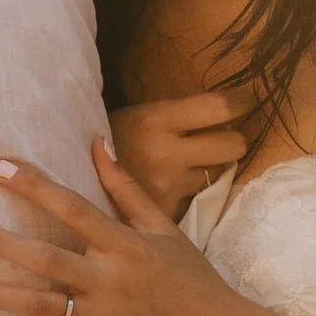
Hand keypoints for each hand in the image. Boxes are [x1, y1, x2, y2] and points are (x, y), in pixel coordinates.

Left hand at [0, 141, 264, 315]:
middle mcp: (111, 282)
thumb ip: (125, 187)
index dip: (34, 185)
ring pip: (39, 307)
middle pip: (47, 259)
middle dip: (2, 243)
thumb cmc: (192, 277)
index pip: (72, 208)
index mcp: (126, 245)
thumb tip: (96, 141)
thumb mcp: (163, 228)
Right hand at [108, 89, 250, 221]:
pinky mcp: (167, 214)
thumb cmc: (108, 143)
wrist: (70, 187)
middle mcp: (167, 153)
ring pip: (218, 174)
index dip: (240, 103)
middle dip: (232, 141)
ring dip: (210, 170)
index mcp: (156, 120)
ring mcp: (169, 186)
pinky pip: (197, 198)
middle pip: (233, 145)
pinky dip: (190, 194)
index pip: (219, 108)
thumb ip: (175, 117)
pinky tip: (176, 188)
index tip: (245, 101)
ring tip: (188, 166)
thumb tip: (226, 108)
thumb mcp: (137, 118)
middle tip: (221, 139)